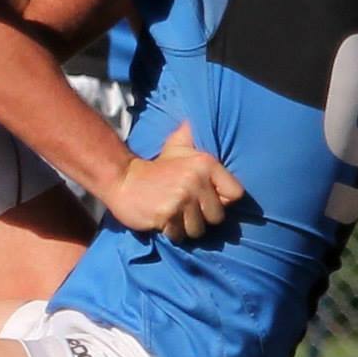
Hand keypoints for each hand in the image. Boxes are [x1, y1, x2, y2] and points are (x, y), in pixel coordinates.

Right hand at [103, 121, 241, 240]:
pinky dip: (171, 233)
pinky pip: (179, 235)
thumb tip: (195, 121)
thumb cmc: (155, 169)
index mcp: (205, 163)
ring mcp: (181, 198)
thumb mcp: (176, 147)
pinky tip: (163, 220)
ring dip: (186, 228)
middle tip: (185, 209)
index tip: (205, 200)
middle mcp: (196, 180)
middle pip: (217, 217)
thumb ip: (192, 138)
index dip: (222, 201)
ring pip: (198, 230)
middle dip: (201, 218)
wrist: (121, 179)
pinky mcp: (167, 215)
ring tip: (173, 215)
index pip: (235, 194)